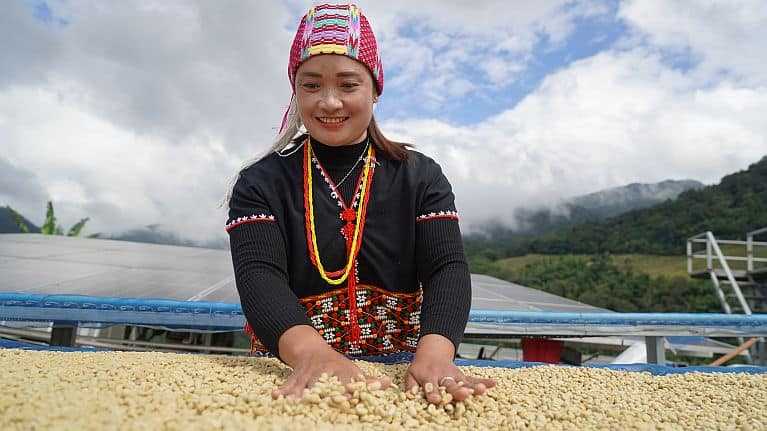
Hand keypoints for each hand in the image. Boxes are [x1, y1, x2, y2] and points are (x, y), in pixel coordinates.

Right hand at [272, 325, 390, 398]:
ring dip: (299, 395)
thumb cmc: (336, 366)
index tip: (348, 400)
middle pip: (322, 385)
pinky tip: (275, 398)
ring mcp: (306, 374)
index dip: (347, 391)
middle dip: (321, 395)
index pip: (345, 383)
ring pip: (303, 386)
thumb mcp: (352, 370)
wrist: (311, 350)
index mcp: (340, 371)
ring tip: (295, 405)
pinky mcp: (293, 377)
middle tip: (319, 405)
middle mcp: (323, 372)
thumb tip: (388, 384)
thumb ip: (368, 381)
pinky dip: (282, 391)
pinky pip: (286, 385)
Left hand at [406, 334, 495, 404]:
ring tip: (482, 390)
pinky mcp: (463, 376)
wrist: (432, 352)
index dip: (433, 393)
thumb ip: (410, 386)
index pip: (431, 386)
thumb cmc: (421, 368)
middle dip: (457, 390)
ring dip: (473, 386)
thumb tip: (409, 397)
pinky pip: (474, 378)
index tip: (436, 400)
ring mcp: (455, 375)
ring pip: (464, 382)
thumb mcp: (411, 374)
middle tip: (463, 394)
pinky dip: (484, 381)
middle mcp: (443, 375)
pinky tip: (493, 384)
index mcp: (428, 375)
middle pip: (450, 384)